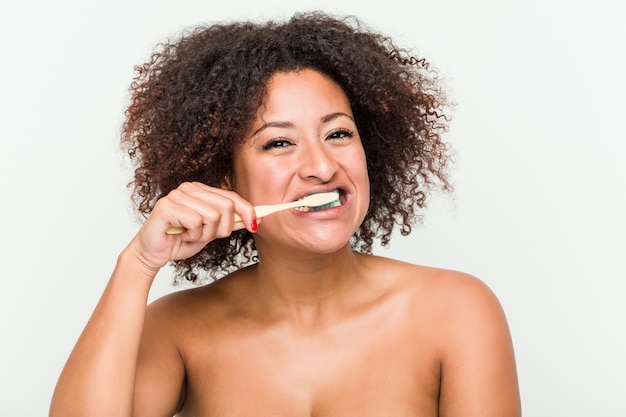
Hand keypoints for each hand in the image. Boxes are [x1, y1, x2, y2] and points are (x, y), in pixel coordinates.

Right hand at [128, 182, 256, 273]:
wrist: (153, 254)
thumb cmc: (180, 241)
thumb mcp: (211, 232)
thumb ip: (230, 223)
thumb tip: (256, 218)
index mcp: (200, 190)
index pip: (232, 196)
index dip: (247, 211)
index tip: (256, 225)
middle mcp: (189, 188)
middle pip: (227, 206)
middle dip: (223, 228)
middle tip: (207, 236)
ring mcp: (177, 195)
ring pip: (213, 215)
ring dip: (205, 234)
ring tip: (191, 236)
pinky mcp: (167, 206)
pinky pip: (196, 222)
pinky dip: (193, 235)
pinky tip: (181, 235)